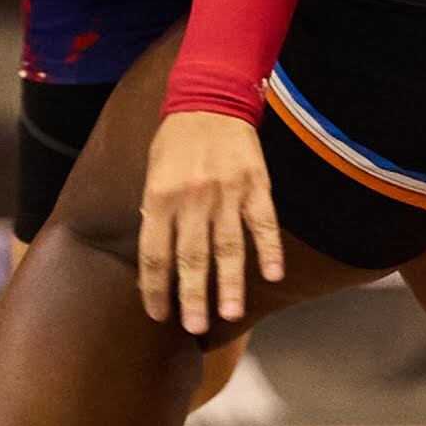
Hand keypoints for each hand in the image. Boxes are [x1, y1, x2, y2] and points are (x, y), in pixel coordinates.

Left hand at [138, 106, 284, 337]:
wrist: (209, 98)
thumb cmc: (175, 142)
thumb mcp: (153, 174)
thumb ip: (157, 215)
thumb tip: (158, 263)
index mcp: (159, 197)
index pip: (154, 254)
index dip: (156, 288)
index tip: (159, 315)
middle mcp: (191, 199)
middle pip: (191, 257)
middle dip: (192, 296)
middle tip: (194, 327)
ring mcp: (226, 192)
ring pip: (228, 247)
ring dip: (229, 283)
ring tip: (229, 314)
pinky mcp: (255, 184)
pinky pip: (263, 223)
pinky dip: (269, 249)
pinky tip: (272, 275)